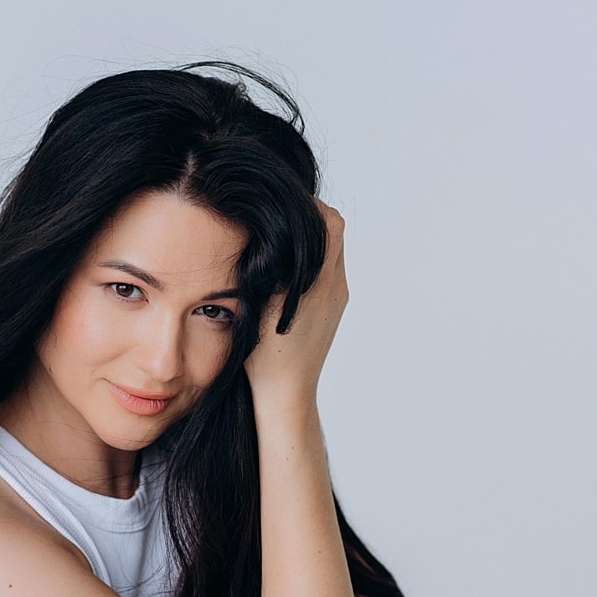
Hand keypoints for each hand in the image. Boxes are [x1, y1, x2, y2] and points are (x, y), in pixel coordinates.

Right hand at [244, 201, 347, 402]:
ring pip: (332, 251)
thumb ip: (267, 268)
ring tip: (280, 240)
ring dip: (311, 239)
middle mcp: (336, 288)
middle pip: (334, 232)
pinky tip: (286, 269)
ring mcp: (337, 299)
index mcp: (320, 284)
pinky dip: (312, 260)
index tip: (282, 202)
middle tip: (279, 214)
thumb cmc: (266, 356)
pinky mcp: (334, 309)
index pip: (329, 223)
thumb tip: (263, 232)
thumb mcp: (259, 306)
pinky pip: (328, 271)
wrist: (287, 394)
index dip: (308, 205)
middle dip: (310, 217)